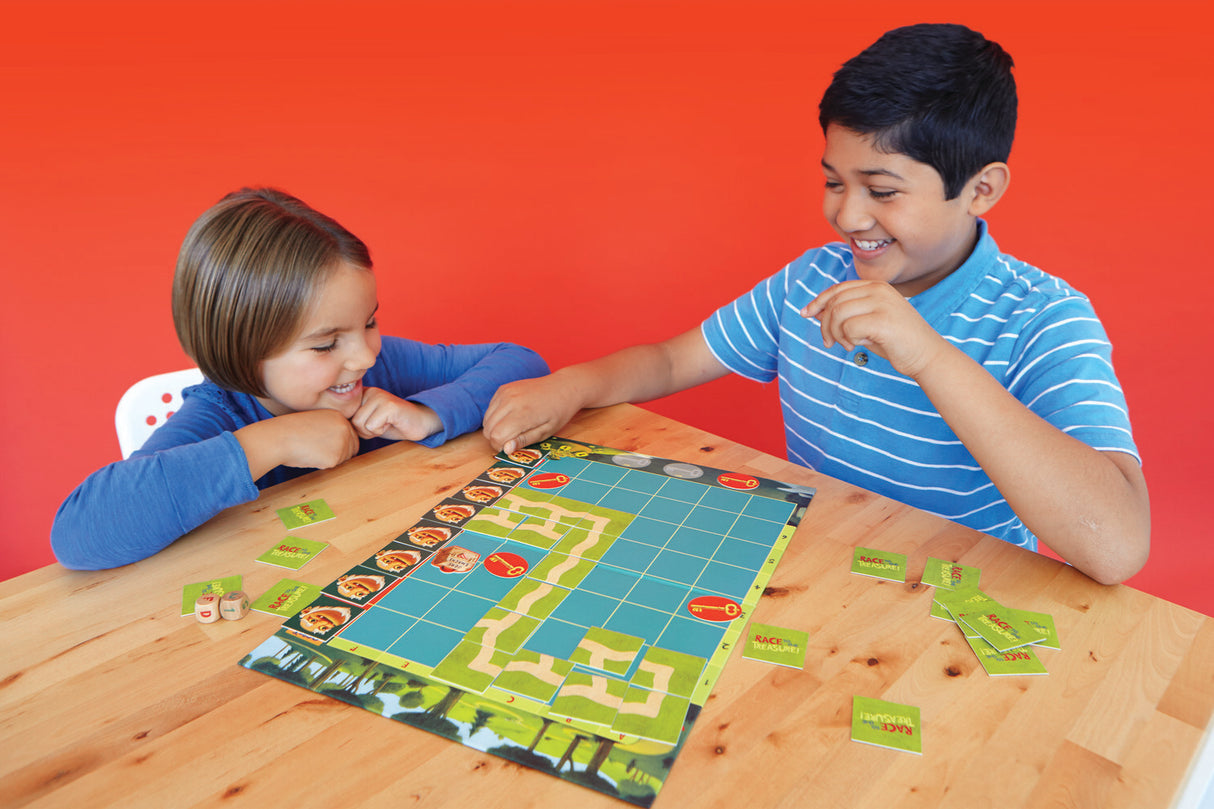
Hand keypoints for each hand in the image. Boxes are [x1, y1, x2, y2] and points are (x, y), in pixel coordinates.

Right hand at [236, 409, 359, 478]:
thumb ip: (333, 429)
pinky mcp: (335, 457)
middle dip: (338, 453)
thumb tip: (345, 446)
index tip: (324, 444)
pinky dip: (322, 465)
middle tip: (317, 449)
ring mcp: (342, 443)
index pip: (352, 436)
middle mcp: (344, 428)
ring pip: (344, 459)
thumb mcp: (316, 421)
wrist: (279, 437)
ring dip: (331, 459)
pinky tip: (311, 456)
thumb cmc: (292, 430)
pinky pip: (333, 466)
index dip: (339, 444)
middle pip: (352, 449)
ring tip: (312, 450)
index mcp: (339, 417)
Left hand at [351, 387, 441, 441]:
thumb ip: (355, 419)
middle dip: (366, 430)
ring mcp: (380, 397)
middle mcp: (371, 391)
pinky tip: (392, 423)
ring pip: (361, 424)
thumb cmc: (394, 424)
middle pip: (353, 421)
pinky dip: (381, 431)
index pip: (346, 416)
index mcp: (364, 393)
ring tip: (386, 423)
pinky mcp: (389, 405)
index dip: (359, 427)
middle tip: (381, 425)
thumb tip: (337, 426)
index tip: (373, 423)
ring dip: (374, 431)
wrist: (420, 422)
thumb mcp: (370, 420)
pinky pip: (372, 426)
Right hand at [483, 372, 584, 453]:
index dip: (501, 446)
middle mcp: (510, 400)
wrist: (563, 387)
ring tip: (513, 428)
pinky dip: (496, 417)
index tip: (511, 447)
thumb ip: (524, 440)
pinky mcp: (503, 389)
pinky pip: (490, 409)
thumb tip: (506, 449)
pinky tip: (511, 417)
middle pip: (488, 429)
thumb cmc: (558, 412)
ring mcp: (505, 392)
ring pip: (486, 419)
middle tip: (513, 439)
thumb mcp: (546, 431)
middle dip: (496, 439)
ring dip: (495, 428)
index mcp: (523, 413)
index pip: (497, 436)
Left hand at [801, 280, 945, 377]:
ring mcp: (882, 303)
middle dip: (825, 324)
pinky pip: (848, 328)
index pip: (838, 289)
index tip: (805, 313)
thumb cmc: (895, 341)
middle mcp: (878, 290)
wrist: (926, 355)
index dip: (818, 301)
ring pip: (838, 314)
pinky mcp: (883, 320)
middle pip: (834, 302)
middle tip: (830, 342)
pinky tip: (859, 346)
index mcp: (876, 286)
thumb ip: (844, 314)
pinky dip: (847, 340)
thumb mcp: (865, 323)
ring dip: (836, 334)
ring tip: (848, 345)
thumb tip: (815, 311)